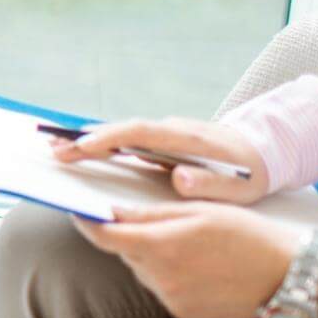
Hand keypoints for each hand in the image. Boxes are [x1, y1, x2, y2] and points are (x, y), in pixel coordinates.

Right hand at [51, 116, 269, 203]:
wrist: (264, 150)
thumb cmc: (250, 174)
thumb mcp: (239, 188)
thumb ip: (211, 185)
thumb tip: (179, 180)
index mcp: (185, 139)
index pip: (139, 133)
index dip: (109, 139)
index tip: (82, 148)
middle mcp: (170, 129)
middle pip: (121, 129)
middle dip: (86, 139)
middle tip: (53, 150)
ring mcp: (164, 132)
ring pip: (121, 132)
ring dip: (89, 140)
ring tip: (56, 149)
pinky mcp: (161, 140)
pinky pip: (126, 138)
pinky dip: (103, 142)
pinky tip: (83, 151)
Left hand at [74, 203, 301, 317]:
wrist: (289, 278)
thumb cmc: (248, 236)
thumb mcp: (199, 211)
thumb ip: (150, 213)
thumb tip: (111, 212)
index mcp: (162, 245)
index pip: (105, 237)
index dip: (87, 223)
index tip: (77, 211)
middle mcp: (161, 277)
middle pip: (124, 251)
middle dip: (128, 235)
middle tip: (153, 221)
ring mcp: (171, 298)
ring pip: (141, 269)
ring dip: (149, 254)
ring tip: (186, 244)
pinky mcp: (182, 312)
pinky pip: (160, 286)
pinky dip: (165, 272)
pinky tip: (195, 264)